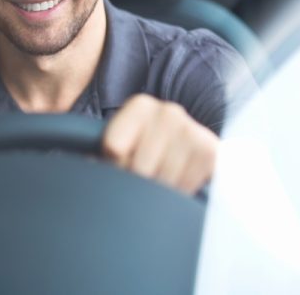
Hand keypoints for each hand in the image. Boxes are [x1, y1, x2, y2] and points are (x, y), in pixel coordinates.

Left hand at [102, 94, 217, 194]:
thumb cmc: (149, 151)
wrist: (194, 153)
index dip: (114, 165)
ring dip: (159, 192)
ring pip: (161, 180)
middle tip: (144, 179)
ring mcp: (193, 131)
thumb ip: (100, 150)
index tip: (122, 164)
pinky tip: (179, 184)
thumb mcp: (125, 143)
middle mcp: (169, 112)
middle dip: (137, 182)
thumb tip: (87, 164)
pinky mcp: (212, 154)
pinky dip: (179, 194)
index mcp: (141, 105)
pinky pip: (184, 187)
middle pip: (138, 167)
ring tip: (161, 182)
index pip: (113, 146)